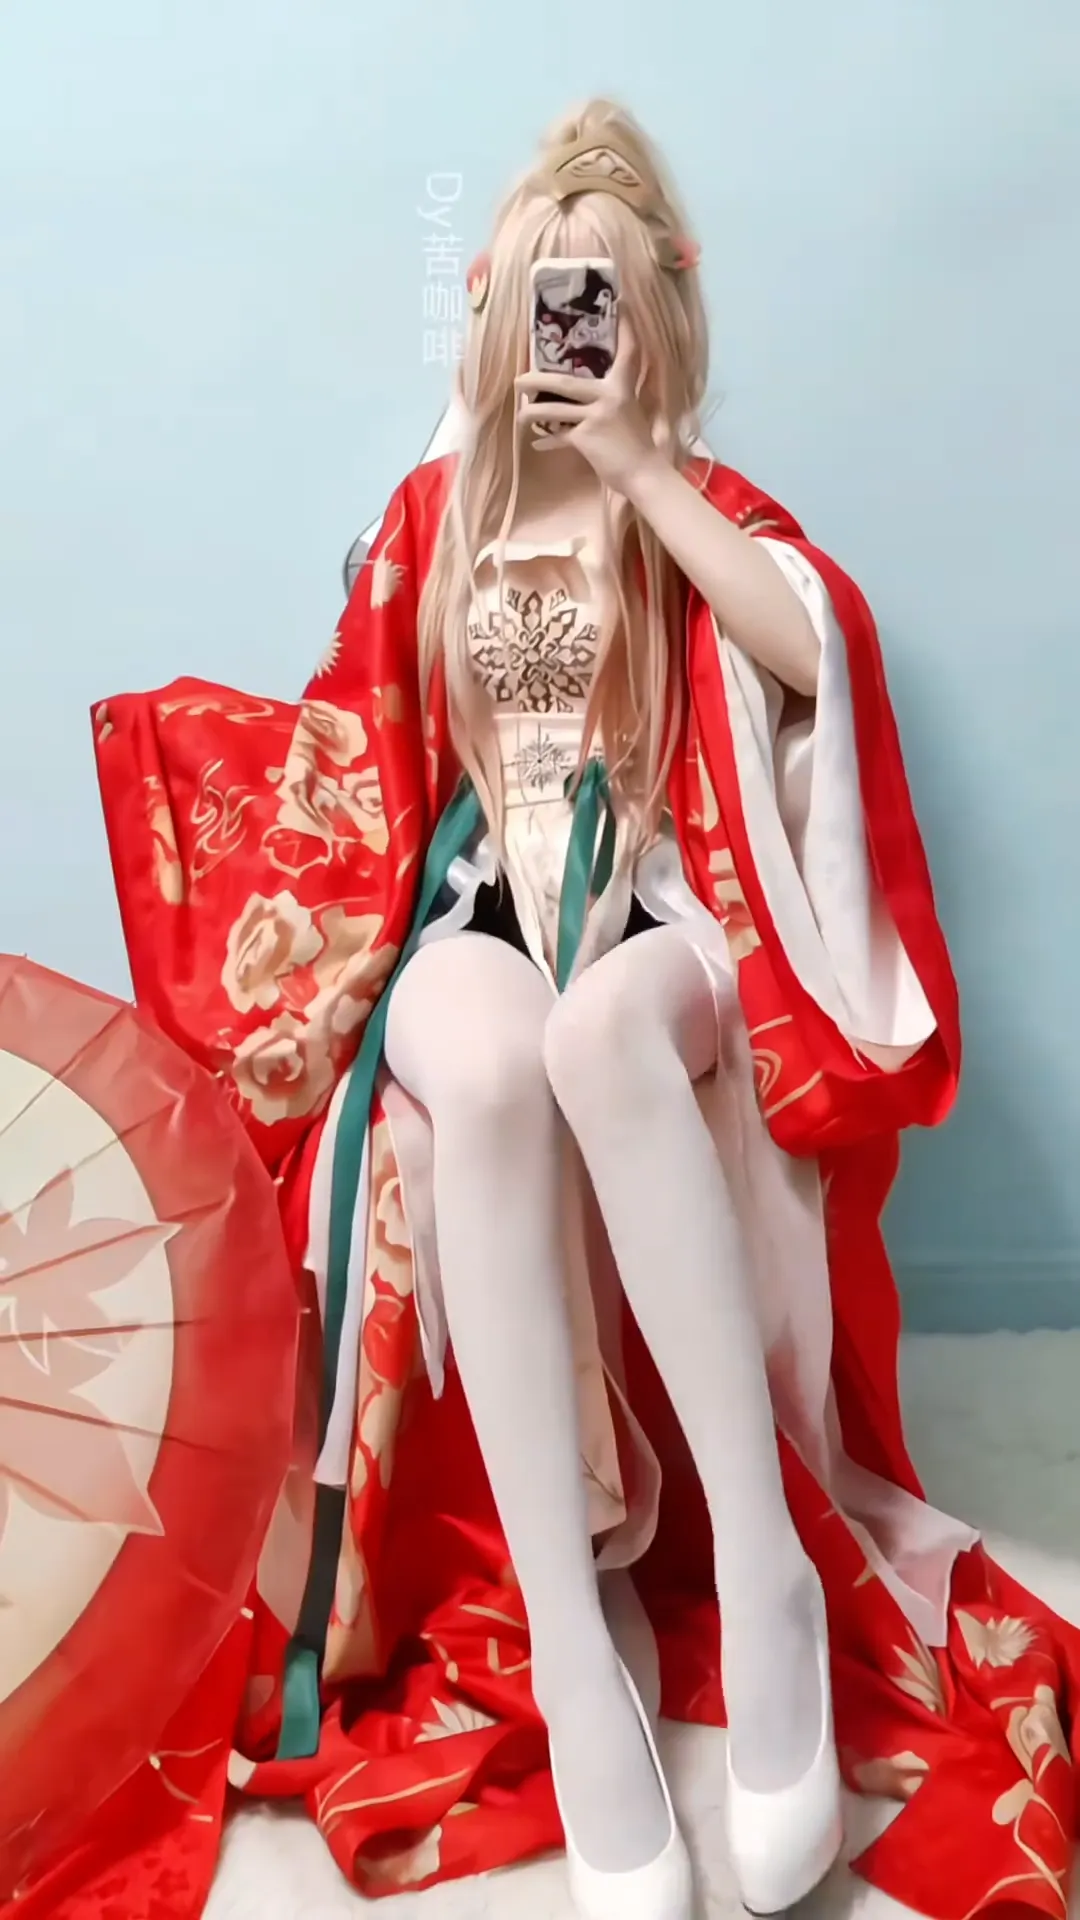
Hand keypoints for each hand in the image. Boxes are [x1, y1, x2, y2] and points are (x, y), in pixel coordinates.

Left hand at [514, 319, 658, 494]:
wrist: (644, 474)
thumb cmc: (638, 447)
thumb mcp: (630, 413)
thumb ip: (614, 399)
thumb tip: (590, 396)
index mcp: (624, 387)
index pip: (628, 351)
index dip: (625, 327)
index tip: (619, 302)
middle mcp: (610, 395)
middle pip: (565, 382)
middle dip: (537, 380)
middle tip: (519, 378)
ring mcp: (596, 416)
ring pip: (554, 410)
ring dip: (532, 412)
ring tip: (519, 414)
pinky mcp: (586, 437)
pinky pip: (559, 436)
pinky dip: (548, 441)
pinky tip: (537, 444)